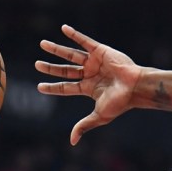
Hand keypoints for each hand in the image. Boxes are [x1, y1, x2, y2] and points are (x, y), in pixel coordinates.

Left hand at [35, 25, 141, 144]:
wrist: (135, 87)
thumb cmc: (120, 103)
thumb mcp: (99, 116)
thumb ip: (84, 125)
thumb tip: (72, 142)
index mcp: (89, 89)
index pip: (66, 87)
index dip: (53, 87)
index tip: (39, 87)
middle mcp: (90, 74)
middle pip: (65, 70)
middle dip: (51, 68)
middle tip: (36, 64)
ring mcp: (94, 62)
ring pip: (71, 55)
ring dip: (57, 50)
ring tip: (42, 44)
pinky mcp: (101, 51)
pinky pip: (85, 41)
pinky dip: (74, 35)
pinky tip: (63, 29)